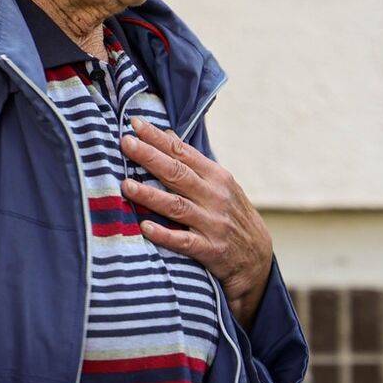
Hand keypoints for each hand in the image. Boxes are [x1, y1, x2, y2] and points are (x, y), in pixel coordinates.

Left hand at [118, 118, 273, 320]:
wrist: (256, 258)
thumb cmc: (231, 215)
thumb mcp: (220, 184)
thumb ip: (192, 163)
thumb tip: (167, 135)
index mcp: (216, 177)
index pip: (183, 153)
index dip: (158, 138)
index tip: (135, 124)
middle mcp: (215, 197)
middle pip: (177, 174)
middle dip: (150, 157)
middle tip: (126, 143)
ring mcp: (213, 223)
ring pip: (177, 206)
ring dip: (150, 196)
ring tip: (126, 185)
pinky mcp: (210, 250)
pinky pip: (184, 241)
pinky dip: (165, 235)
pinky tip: (145, 227)